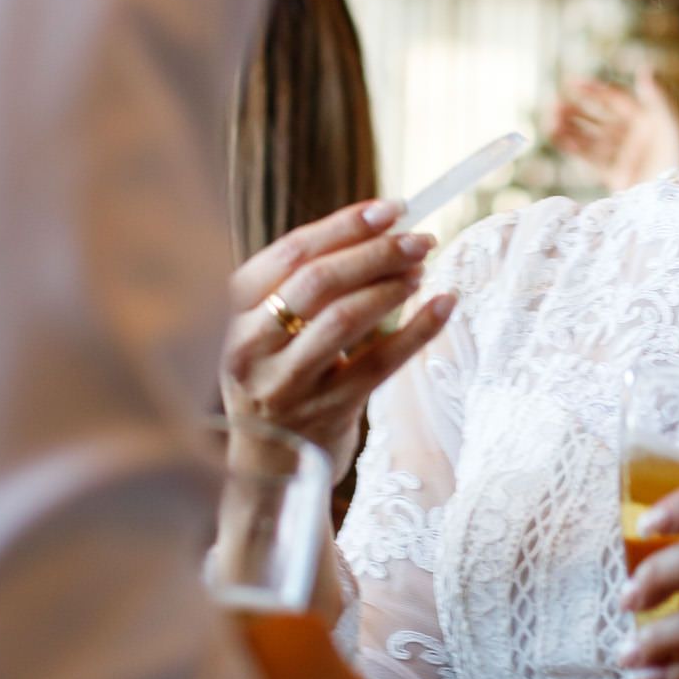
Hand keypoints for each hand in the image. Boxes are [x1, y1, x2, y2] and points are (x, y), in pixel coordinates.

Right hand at [222, 199, 456, 482]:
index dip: (344, 225)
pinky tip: (446, 304)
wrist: (268, 470)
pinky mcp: (326, 412)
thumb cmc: (278, 382)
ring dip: (392, 285)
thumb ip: (303, 287)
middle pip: (318, 281)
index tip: (390, 208)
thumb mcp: (267, 333)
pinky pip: (380, 363)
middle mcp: (250, 347)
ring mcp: (286, 383)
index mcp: (232, 314)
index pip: (289, 253)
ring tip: (423, 269)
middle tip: (419, 238)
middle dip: (375, 252)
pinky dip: (418, 329)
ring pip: (344, 318)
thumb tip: (380, 229)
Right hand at [549, 70, 678, 192]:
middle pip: (598, 118)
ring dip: (569, 128)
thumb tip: (644, 68)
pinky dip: (573, 148)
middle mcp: (633, 137)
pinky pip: (590, 158)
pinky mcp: (616, 176)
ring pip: (590, 137)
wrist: (673, 200)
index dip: (594, 90)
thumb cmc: (677, 162)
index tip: (571, 82)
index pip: (614, 99)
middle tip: (554, 104)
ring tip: (549, 120)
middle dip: (576, 110)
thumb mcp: (669, 126)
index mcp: (646, 120)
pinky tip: (557, 137)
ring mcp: (623, 157)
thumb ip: (656, 98)